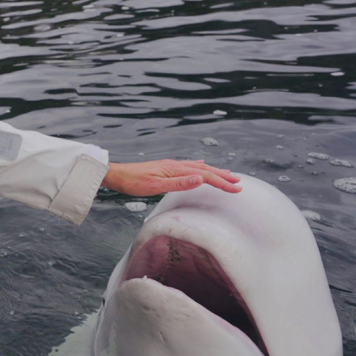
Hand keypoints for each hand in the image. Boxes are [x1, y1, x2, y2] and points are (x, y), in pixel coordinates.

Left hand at [101, 160, 241, 195]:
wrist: (116, 175)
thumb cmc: (133, 182)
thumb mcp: (155, 186)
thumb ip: (179, 183)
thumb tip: (201, 178)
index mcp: (176, 169)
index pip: (204, 176)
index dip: (221, 183)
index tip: (237, 189)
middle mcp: (175, 165)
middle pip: (204, 170)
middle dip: (222, 177)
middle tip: (239, 182)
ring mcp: (170, 166)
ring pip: (198, 168)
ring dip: (213, 172)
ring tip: (226, 174)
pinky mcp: (165, 168)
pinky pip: (188, 166)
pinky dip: (199, 167)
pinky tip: (201, 166)